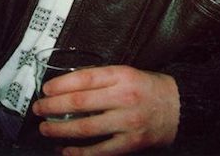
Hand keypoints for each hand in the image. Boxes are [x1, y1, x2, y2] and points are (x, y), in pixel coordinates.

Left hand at [32, 65, 178, 154]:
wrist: (181, 108)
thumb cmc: (149, 88)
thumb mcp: (126, 72)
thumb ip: (99, 78)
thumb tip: (66, 85)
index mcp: (121, 75)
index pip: (83, 79)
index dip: (60, 85)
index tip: (45, 89)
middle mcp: (124, 97)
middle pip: (80, 103)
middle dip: (53, 107)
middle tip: (39, 109)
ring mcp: (128, 122)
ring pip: (86, 128)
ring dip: (61, 130)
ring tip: (46, 129)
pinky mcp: (132, 143)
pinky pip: (101, 150)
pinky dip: (80, 152)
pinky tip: (66, 150)